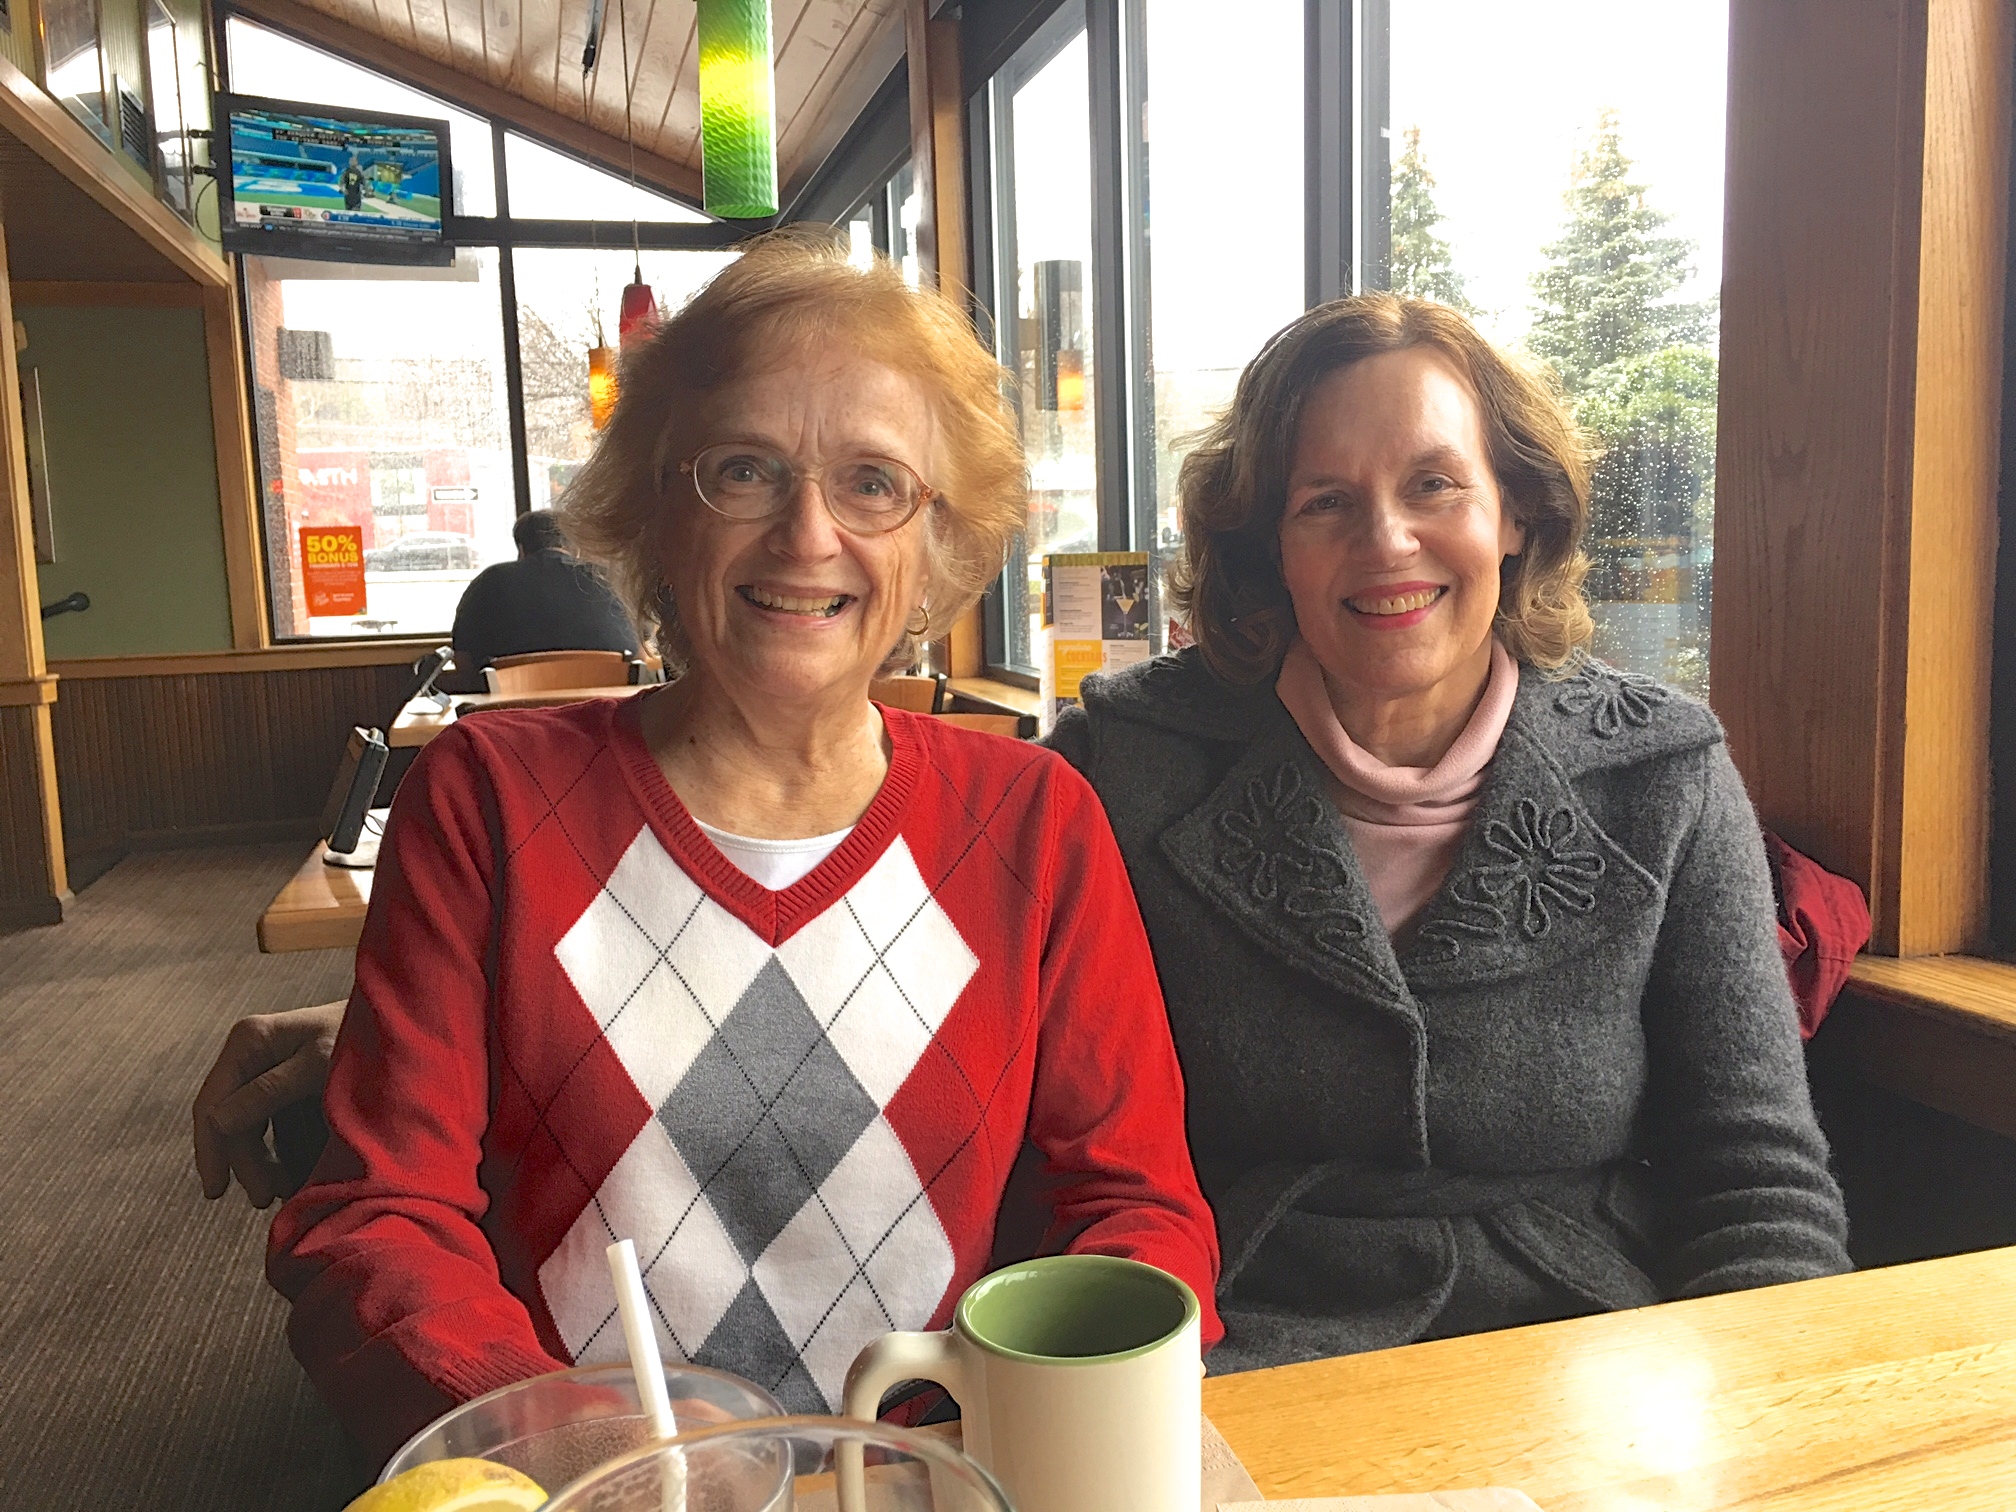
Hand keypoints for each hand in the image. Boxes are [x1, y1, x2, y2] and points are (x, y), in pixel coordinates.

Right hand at [193, 1000, 344, 1206]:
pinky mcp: (286, 1084)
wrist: (401, 1021)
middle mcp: (250, 1052)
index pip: (211, 1105)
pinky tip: (290, 1175)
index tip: (216, 1192)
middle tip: (264, 1199)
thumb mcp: (318, 1063)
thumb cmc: (364, 1035)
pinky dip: (277, 1152)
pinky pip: (270, 1125)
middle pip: (228, 1121)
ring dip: (258, 1163)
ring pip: (247, 1128)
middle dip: (244, 1164)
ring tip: (277, 1193)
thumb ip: (269, 1090)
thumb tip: (217, 1123)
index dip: (212, 1151)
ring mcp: (266, 1068)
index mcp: (248, 1042)